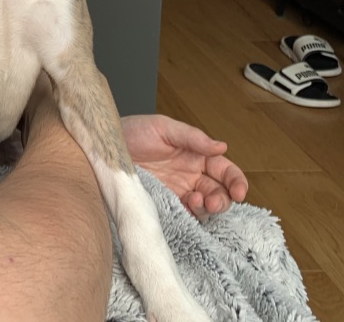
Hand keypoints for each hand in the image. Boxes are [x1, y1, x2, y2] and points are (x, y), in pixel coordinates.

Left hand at [121, 114, 247, 218]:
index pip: (224, 170)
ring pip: (205, 207)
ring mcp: (179, 192)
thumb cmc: (133, 131)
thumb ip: (192, 137)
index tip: (239, 191)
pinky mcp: (166, 205)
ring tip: (196, 201)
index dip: (236, 181)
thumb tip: (221, 146)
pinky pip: (185, 216)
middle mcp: (191, 176)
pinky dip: (191, 217)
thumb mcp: (162, 128)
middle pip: (220, 193)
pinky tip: (185, 208)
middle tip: (212, 201)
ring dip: (208, 208)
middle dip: (223, 200)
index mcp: (196, 155)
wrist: (106, 148)